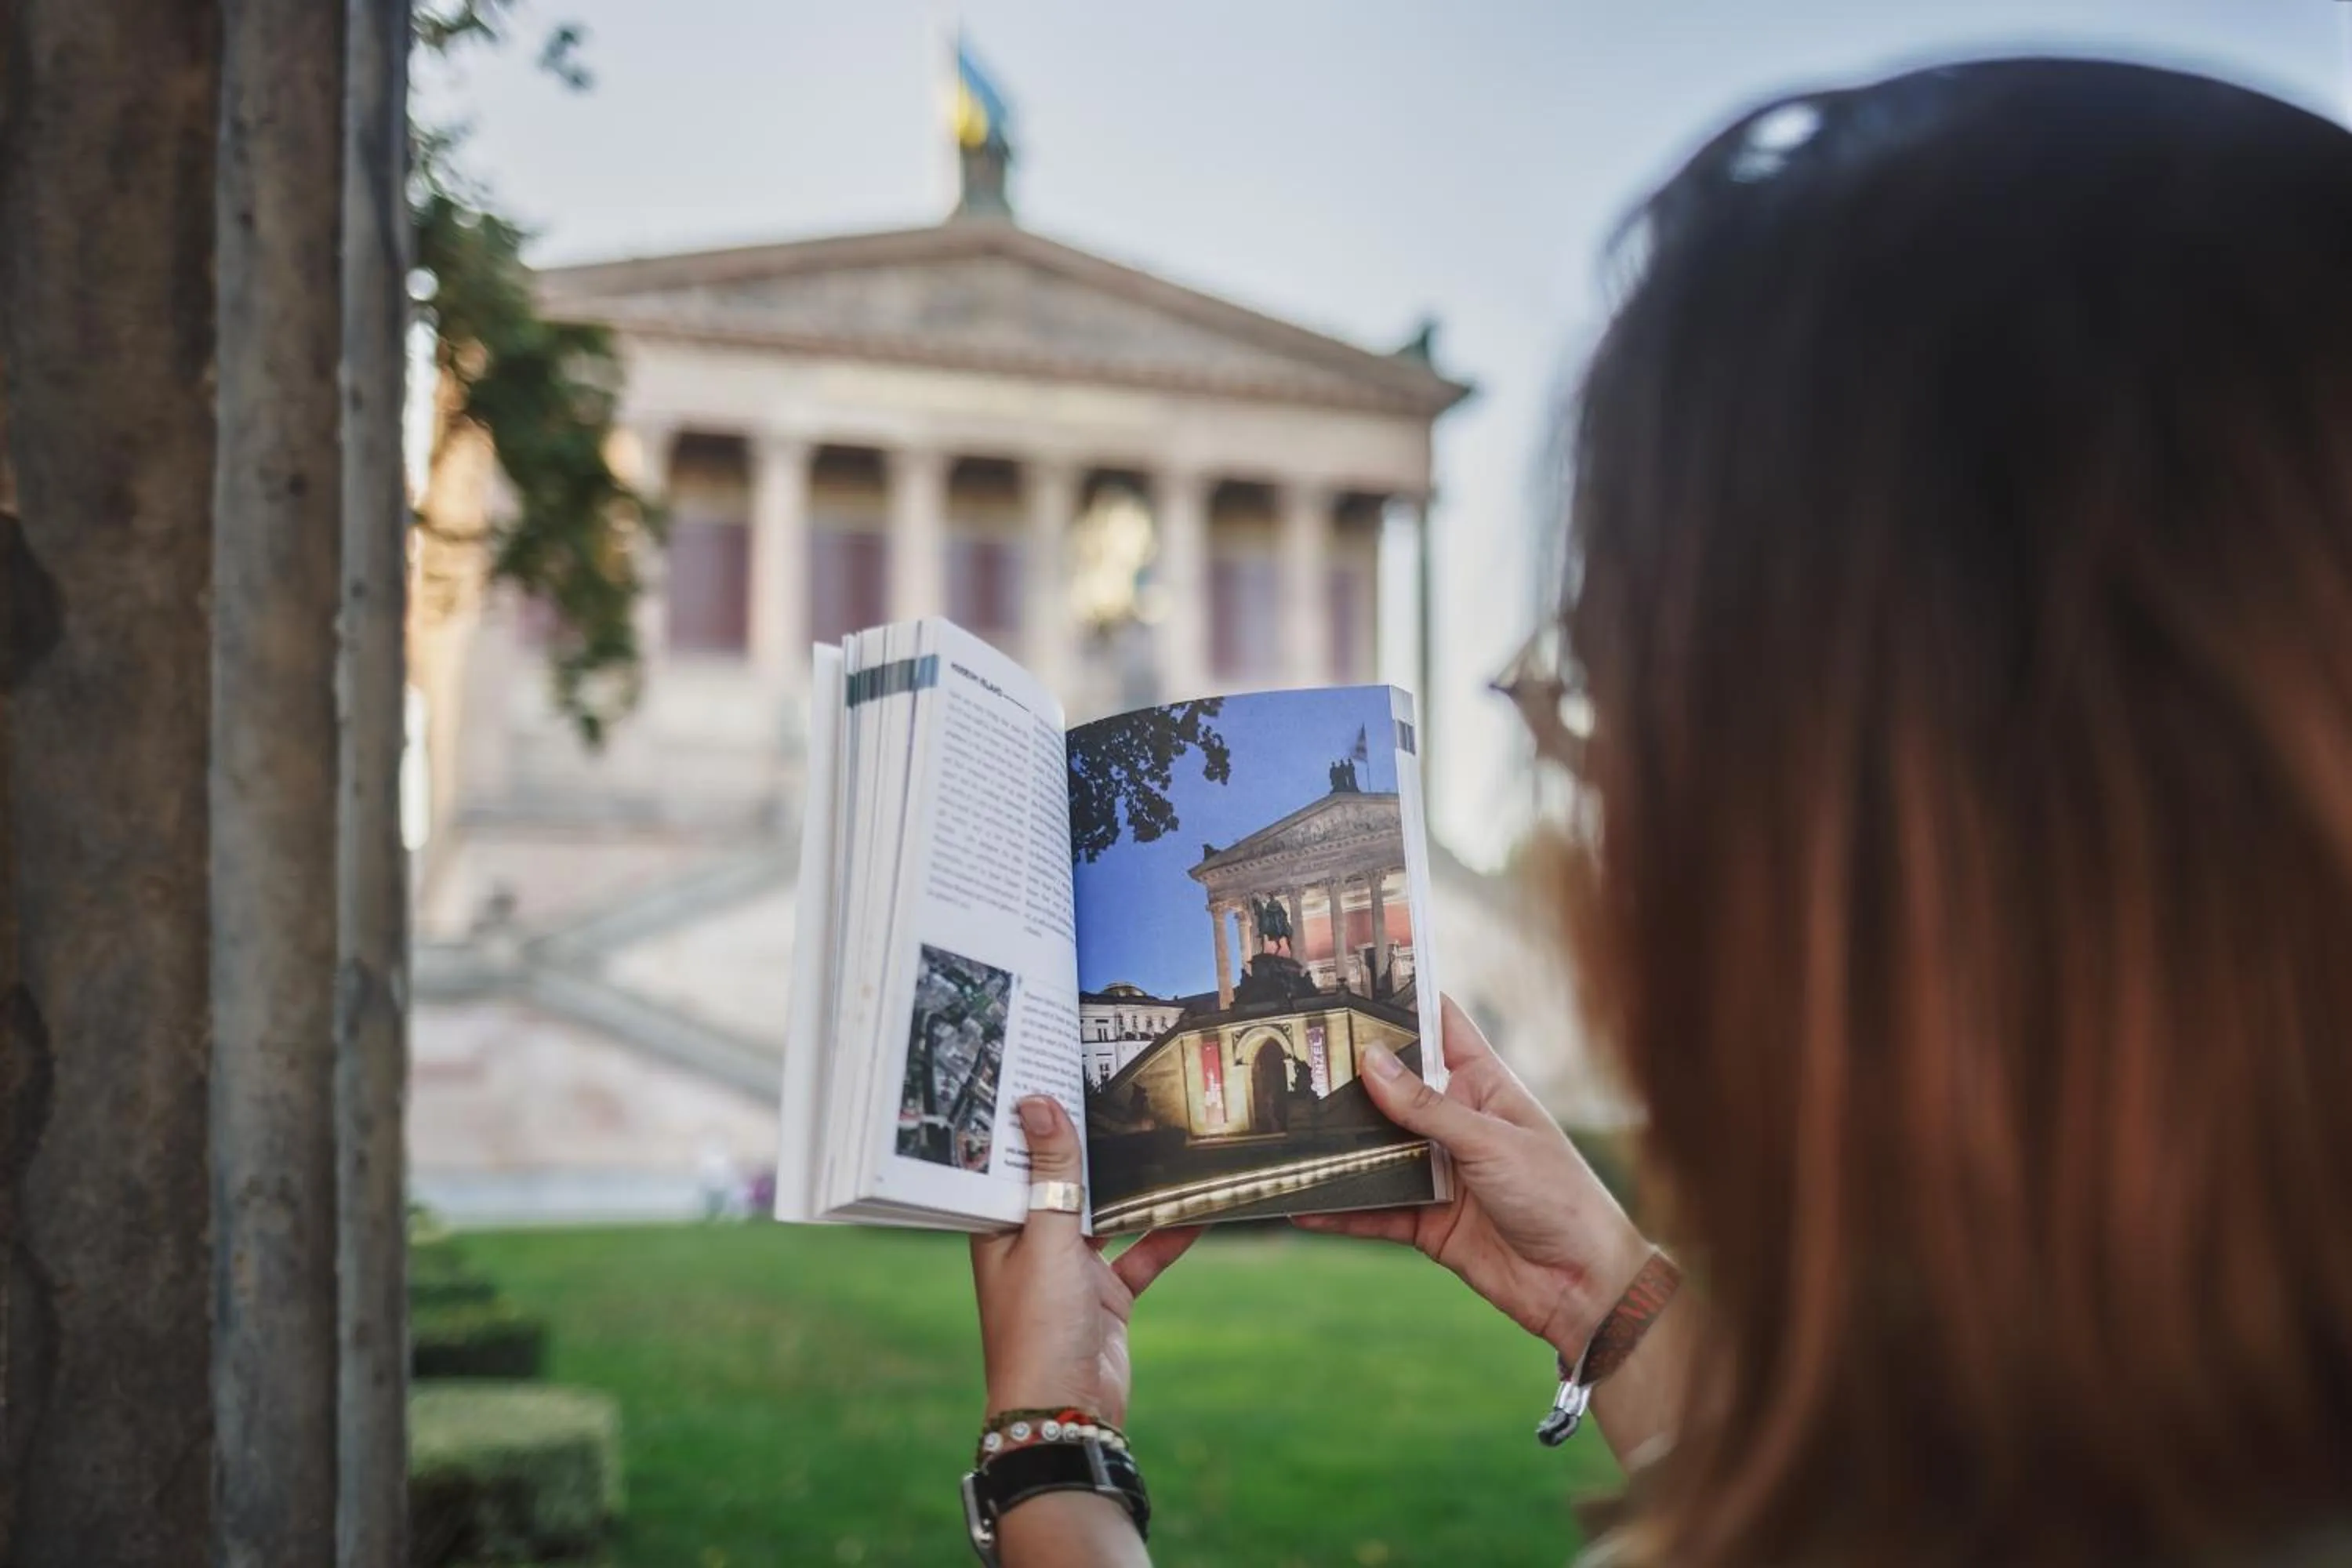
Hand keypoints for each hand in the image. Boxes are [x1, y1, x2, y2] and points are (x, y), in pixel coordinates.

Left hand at [970, 1096, 1200, 1426]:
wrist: (1066, 1412)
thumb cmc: (1038, 1329)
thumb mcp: (1047, 1240)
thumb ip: (1053, 1174)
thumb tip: (1038, 1102)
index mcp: (998, 1230)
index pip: (1012, 1164)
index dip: (1031, 1122)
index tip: (1053, 1073)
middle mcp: (1031, 1245)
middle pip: (1062, 1185)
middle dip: (1089, 1149)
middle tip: (1118, 1092)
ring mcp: (1071, 1272)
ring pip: (1106, 1216)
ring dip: (1133, 1189)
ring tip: (1163, 1139)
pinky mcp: (1107, 1296)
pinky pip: (1141, 1254)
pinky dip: (1167, 1234)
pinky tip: (1199, 1208)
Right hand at [1294, 996, 1650, 1358]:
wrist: (1582, 1285)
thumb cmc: (1559, 1196)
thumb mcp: (1491, 1141)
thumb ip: (1428, 1106)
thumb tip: (1371, 1060)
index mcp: (1482, 1085)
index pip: (1438, 1026)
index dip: (1400, 1001)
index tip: (1349, 981)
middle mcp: (1455, 1122)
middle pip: (1392, 1089)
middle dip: (1347, 1077)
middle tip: (1293, 1058)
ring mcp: (1438, 1171)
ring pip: (1375, 1151)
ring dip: (1336, 1147)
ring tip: (1284, 1133)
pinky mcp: (1426, 1221)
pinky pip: (1374, 1209)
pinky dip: (1340, 1209)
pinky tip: (1301, 1205)